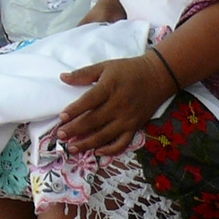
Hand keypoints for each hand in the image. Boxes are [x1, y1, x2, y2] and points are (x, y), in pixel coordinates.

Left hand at [56, 53, 175, 155]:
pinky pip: (122, 143)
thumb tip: (62, 77)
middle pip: (93, 121)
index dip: (74, 110)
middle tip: (60, 135)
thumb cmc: (128, 70)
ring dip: (87, 143)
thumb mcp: (105, 66)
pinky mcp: (135, 127)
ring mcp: (127, 118)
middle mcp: (118, 105)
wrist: (157, 76)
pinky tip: (97, 152)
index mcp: (110, 87)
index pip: (88, 101)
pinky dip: (110, 151)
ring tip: (72, 148)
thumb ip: (84, 73)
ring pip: (104, 135)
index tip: (61, 117)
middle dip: (75, 129)